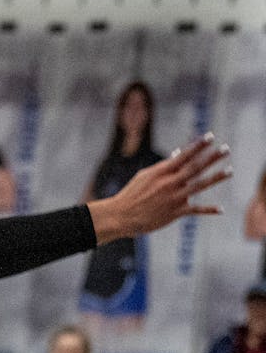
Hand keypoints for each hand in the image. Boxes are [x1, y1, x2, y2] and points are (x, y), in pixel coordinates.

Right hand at [88, 133, 230, 243]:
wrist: (122, 216)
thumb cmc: (132, 194)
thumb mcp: (145, 176)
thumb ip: (164, 167)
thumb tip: (178, 155)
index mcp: (160, 172)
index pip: (183, 155)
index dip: (197, 146)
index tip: (210, 137)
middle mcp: (169, 183)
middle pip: (195, 167)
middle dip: (212, 157)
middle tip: (226, 148)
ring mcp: (174, 198)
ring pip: (199, 185)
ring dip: (216, 177)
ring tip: (230, 170)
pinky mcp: (176, 213)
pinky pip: (196, 210)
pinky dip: (208, 210)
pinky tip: (220, 209)